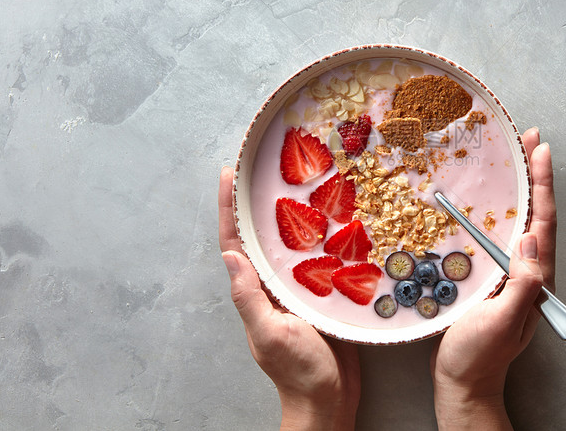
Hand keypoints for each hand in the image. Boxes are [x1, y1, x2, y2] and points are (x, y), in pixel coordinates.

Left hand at [218, 167, 360, 430]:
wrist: (329, 398)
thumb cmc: (299, 371)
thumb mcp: (270, 333)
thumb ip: (249, 298)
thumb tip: (230, 256)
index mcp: (255, 290)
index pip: (235, 241)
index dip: (228, 208)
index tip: (229, 174)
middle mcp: (273, 284)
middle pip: (261, 235)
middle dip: (258, 202)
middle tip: (264, 167)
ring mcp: (298, 289)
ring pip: (291, 244)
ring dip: (292, 214)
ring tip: (300, 182)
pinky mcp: (324, 293)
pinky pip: (320, 258)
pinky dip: (323, 237)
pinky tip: (336, 220)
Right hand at [430, 127, 556, 429]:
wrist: (463, 384)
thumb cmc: (479, 357)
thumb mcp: (501, 322)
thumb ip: (523, 284)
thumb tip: (532, 239)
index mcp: (535, 279)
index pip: (543, 223)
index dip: (542, 185)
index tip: (540, 151)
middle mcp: (529, 273)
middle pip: (537, 216)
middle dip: (536, 177)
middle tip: (530, 140)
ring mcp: (513, 275)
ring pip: (521, 223)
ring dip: (522, 189)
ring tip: (517, 159)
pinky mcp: (496, 279)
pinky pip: (502, 236)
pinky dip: (502, 211)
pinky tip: (493, 202)